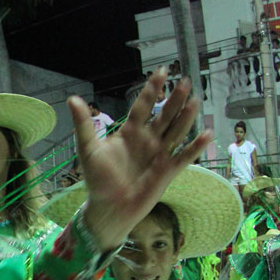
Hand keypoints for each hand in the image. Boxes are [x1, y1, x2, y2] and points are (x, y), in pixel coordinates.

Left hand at [72, 70, 211, 248]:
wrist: (108, 207)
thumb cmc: (97, 179)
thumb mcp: (88, 149)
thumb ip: (83, 124)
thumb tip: (72, 99)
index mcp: (130, 133)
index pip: (143, 107)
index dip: (151, 90)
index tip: (161, 72)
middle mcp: (147, 140)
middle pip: (164, 115)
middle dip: (174, 99)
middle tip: (184, 81)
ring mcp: (159, 154)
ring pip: (176, 131)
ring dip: (186, 117)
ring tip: (195, 100)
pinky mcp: (167, 171)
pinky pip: (184, 156)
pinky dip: (195, 146)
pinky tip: (207, 133)